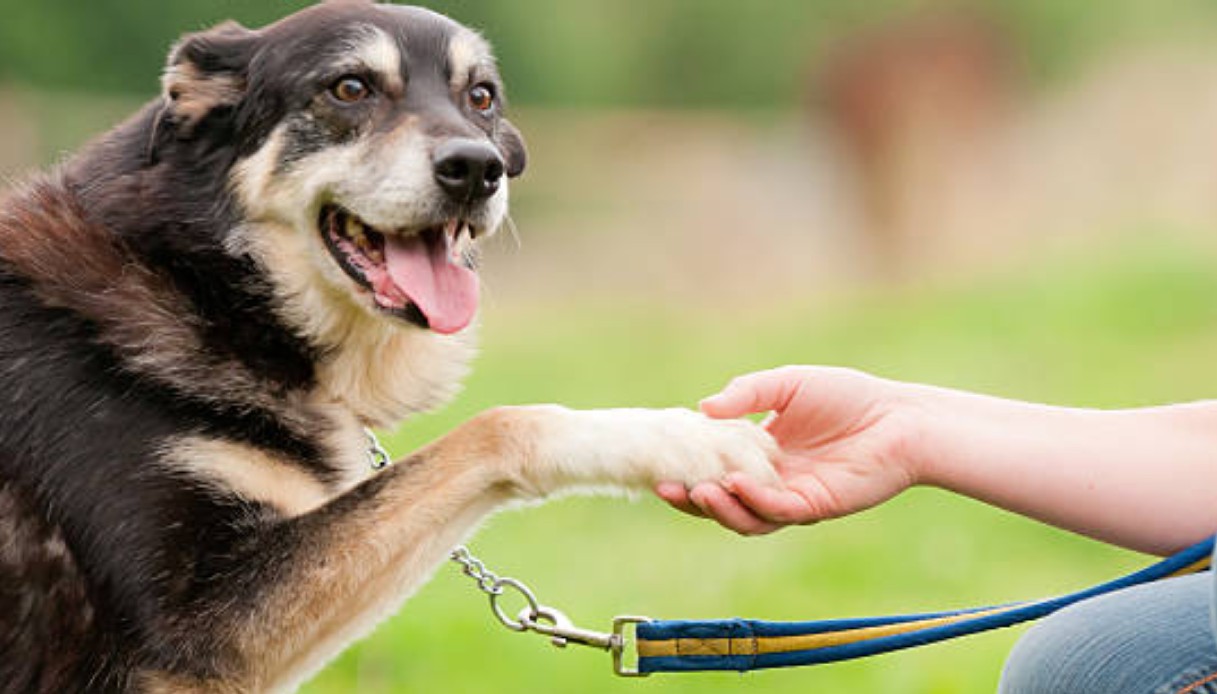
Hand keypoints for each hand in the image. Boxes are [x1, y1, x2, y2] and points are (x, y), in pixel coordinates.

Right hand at [656, 366, 920, 534]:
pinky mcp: (814, 507)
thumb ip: (746, 394)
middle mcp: (770, 480)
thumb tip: (702, 408)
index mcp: (759, 453)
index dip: (686, 469)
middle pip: (721, 502)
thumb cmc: (848, 396)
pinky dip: (753, 502)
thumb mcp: (787, 384)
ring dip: (718, 508)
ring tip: (699, 490)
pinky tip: (738, 484)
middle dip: (691, 499)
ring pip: (745, 517)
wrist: (900, 418)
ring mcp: (790, 497)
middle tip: (667, 487)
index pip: (713, 468)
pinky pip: (776, 512)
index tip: (661, 462)